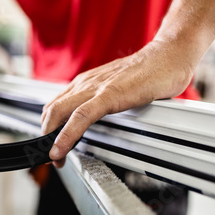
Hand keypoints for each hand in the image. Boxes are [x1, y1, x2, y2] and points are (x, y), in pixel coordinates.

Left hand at [41, 40, 193, 167]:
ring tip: (55, 158)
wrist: (169, 56)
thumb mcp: (118, 88)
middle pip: (51, 110)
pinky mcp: (110, 94)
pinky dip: (67, 134)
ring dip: (52, 138)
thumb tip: (99, 119)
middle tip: (51, 157)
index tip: (50, 146)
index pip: (56, 106)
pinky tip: (62, 149)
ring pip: (59, 112)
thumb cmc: (149, 72)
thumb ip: (105, 101)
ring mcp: (96, 87)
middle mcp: (86, 83)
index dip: (48, 127)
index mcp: (86, 82)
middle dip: (45, 137)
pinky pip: (81, 116)